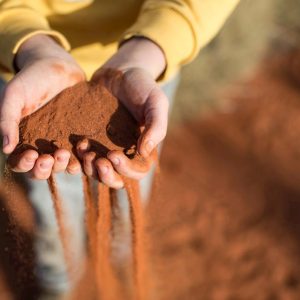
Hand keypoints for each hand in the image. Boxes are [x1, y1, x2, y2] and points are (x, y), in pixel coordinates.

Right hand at [1, 34, 84, 178]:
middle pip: (41, 170)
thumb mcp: (14, 96)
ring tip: (65, 153)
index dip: (24, 164)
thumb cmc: (32, 79)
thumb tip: (6, 149)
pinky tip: (84, 152)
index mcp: (22, 140)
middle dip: (45, 168)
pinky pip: (80, 153)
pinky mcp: (77, 137)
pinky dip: (81, 157)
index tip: (32, 154)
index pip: (20, 163)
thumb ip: (7, 121)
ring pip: (61, 165)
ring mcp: (61, 143)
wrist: (58, 66)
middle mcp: (41, 146)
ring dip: (62, 165)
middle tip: (50, 157)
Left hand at [77, 37, 167, 187]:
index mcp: (142, 149)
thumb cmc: (143, 86)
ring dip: (89, 167)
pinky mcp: (90, 139)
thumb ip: (156, 127)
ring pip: (96, 171)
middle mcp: (123, 153)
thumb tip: (144, 153)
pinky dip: (78, 156)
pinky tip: (76, 143)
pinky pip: (82, 156)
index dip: (126, 169)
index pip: (137, 172)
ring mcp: (105, 147)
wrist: (120, 72)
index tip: (113, 154)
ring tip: (84, 149)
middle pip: (115, 178)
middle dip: (106, 175)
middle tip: (98, 161)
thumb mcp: (156, 103)